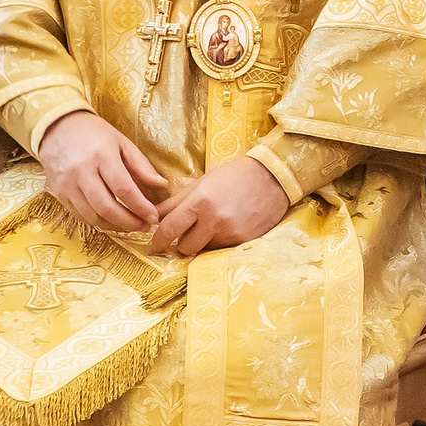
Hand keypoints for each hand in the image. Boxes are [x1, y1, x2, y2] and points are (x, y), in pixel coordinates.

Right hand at [40, 110, 168, 231]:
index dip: (141, 207)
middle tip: (144, 226)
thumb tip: (162, 185)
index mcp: (101, 155)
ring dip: (114, 226)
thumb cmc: (94, 134)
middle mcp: (81, 171)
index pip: (124, 189)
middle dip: (129, 222)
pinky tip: (111, 220)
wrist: (57, 127)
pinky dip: (98, 222)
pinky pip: (79, 215)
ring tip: (131, 225)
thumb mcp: (122, 142)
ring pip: (92, 216)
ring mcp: (67, 184)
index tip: (154, 217)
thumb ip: (141, 165)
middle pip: (107, 207)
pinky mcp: (58, 193)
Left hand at [149, 155, 290, 256]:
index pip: (169, 230)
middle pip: (185, 247)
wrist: (272, 177)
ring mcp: (231, 233)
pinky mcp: (245, 241)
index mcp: (200, 202)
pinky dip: (220, 241)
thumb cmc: (233, 175)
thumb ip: (175, 202)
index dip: (157, 240)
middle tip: (185, 235)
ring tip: (212, 226)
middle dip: (181, 244)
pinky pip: (223, 248)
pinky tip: (228, 226)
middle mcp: (215, 220)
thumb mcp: (201, 183)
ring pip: (204, 250)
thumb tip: (153, 217)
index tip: (154, 244)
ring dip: (203, 242)